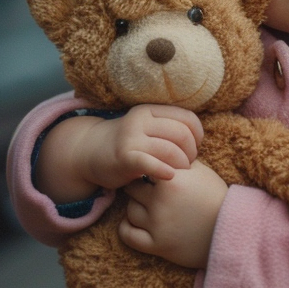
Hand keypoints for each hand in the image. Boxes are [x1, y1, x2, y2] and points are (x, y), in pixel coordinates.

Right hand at [36, 105, 202, 201]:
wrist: (89, 152)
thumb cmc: (127, 143)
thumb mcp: (146, 127)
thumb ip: (168, 127)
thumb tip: (199, 138)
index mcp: (150, 110)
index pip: (187, 118)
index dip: (197, 135)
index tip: (194, 148)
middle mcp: (140, 120)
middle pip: (182, 134)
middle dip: (191, 152)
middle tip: (188, 164)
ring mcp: (131, 138)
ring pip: (170, 150)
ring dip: (181, 164)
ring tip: (179, 172)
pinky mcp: (124, 157)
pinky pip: (150, 163)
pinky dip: (164, 171)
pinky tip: (169, 177)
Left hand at [119, 160, 228, 268]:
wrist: (230, 230)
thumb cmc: (216, 197)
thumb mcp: (201, 172)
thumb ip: (178, 159)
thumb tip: (160, 150)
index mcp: (170, 181)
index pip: (143, 168)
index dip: (147, 170)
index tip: (152, 174)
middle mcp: (160, 202)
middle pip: (132, 189)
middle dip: (140, 189)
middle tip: (150, 192)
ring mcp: (157, 225)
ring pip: (129, 210)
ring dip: (137, 208)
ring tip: (150, 208)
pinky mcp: (156, 245)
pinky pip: (127, 235)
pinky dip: (127, 228)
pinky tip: (138, 223)